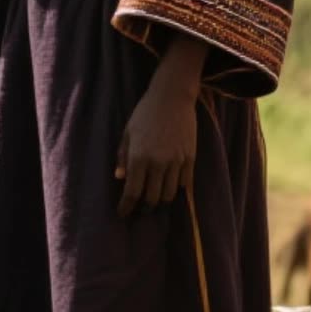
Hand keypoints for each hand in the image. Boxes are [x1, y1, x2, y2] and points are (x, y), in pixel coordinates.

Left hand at [116, 33, 206, 216]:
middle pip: (152, 198)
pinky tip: (169, 187)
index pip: (132, 192)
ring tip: (154, 198)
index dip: (127, 207)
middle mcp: (158, 163)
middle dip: (144, 207)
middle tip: (139, 208)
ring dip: (160, 200)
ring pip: (169, 195)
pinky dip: (176, 189)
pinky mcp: (190, 158)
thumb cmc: (144, 114)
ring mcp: (176, 162)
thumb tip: (120, 178)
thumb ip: (123, 157)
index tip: (123, 213)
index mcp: (139, 157)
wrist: (172, 98)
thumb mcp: (127, 133)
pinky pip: (184, 184)